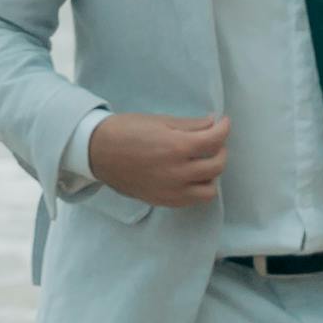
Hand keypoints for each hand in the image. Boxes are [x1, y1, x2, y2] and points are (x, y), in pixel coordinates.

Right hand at [86, 111, 233, 209]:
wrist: (98, 152)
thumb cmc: (127, 130)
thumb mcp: (160, 121)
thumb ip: (190, 125)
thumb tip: (213, 123)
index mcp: (177, 147)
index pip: (215, 140)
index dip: (224, 128)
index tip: (223, 122)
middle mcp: (178, 173)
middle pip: (217, 165)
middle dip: (220, 149)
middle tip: (211, 140)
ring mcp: (172, 190)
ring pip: (210, 189)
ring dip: (211, 174)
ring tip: (201, 162)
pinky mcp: (164, 201)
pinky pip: (193, 200)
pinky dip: (197, 188)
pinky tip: (189, 175)